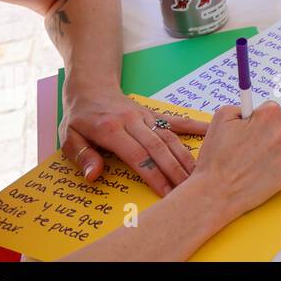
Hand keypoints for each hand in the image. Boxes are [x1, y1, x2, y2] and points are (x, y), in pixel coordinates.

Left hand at [61, 87, 207, 195]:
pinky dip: (195, 126)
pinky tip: (212, 132)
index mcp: (110, 129)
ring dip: (185, 156)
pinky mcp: (154, 114)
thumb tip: (94, 175)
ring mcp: (146, 116)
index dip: (153, 174)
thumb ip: (82, 156)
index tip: (165, 193)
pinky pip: (176, 121)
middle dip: (174, 170)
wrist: (91, 87)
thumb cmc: (80, 117)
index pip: (136, 155)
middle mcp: (132, 120)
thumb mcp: (68, 137)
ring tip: (199, 174)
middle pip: (158, 147)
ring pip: (169, 137)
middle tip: (188, 189)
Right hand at [186, 101, 280, 219]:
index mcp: (269, 115)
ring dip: (280, 145)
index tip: (256, 125)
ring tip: (258, 159)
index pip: (274, 106)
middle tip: (265, 135)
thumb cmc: (217, 157)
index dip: (261, 117)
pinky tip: (264, 170)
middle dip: (280, 122)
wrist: (218, 192)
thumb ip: (241, 107)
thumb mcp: (221, 118)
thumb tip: (252, 110)